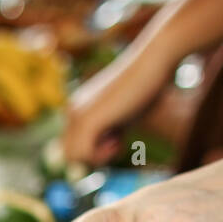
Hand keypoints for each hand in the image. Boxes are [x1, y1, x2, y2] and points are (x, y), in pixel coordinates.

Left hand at [62, 36, 174, 164]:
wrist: (153, 62)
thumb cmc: (145, 87)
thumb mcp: (123, 116)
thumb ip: (108, 133)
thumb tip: (98, 159)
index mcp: (77, 108)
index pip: (72, 146)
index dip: (94, 152)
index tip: (116, 138)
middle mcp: (72, 110)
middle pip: (70, 155)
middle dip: (93, 157)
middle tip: (117, 142)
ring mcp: (77, 114)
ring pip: (73, 158)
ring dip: (97, 158)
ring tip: (118, 140)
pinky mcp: (88, 119)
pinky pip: (84, 155)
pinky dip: (101, 156)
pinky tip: (118, 140)